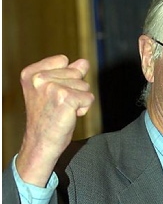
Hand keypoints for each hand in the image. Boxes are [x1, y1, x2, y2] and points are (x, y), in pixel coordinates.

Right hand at [16, 55, 94, 186]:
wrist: (41, 143)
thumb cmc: (46, 120)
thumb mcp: (53, 91)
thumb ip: (67, 73)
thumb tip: (84, 62)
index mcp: (31, 73)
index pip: (63, 60)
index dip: (66, 78)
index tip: (53, 96)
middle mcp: (39, 78)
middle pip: (76, 73)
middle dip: (74, 90)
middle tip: (59, 106)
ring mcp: (52, 87)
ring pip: (84, 85)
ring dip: (79, 100)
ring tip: (63, 111)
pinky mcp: (65, 98)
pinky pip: (89, 98)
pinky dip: (84, 109)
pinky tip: (69, 116)